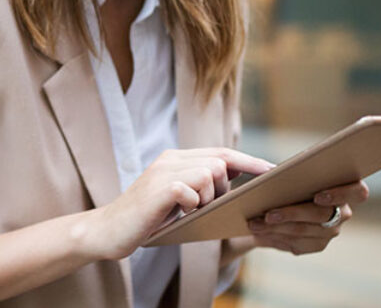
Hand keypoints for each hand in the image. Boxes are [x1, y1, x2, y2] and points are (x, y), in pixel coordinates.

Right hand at [85, 148, 274, 259]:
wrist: (108, 230)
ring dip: (208, 197)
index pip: (221, 152)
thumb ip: (197, 185)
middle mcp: (170, 159)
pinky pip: (194, 191)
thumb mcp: (175, 198)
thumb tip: (231, 185)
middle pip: (220, 161)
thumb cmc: (145, 218)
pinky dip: (193, 205)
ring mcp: (163, 171)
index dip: (248, 160)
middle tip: (205, 206)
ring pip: (210, 173)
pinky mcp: (159, 188)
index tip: (272, 170)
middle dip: (224, 187)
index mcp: (175, 158)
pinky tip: (179, 212)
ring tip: (189, 210)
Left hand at [246, 180, 368, 254]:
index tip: (318, 196)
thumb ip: (294, 170)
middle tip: (267, 214)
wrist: (279, 202)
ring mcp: (331, 231)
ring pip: (303, 231)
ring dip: (276, 228)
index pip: (358, 191)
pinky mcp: (316, 245)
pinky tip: (259, 233)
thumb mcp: (294, 171)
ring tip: (253, 223)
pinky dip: (275, 237)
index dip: (340, 194)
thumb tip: (273, 173)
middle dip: (291, 214)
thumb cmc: (291, 178)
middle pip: (321, 215)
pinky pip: (296, 244)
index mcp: (347, 188)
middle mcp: (343, 212)